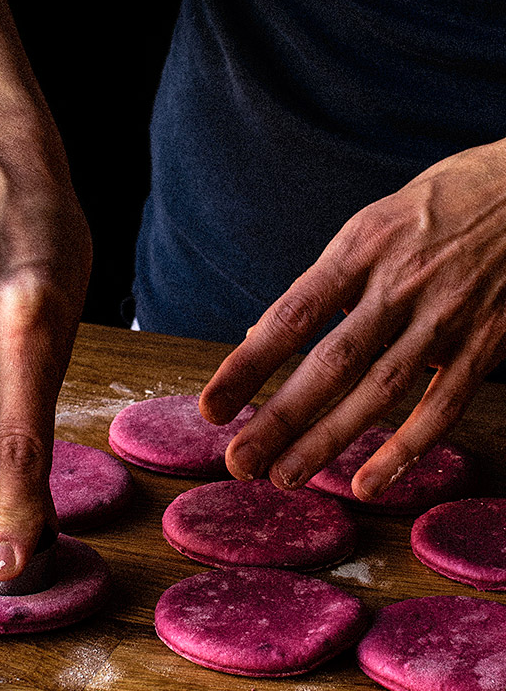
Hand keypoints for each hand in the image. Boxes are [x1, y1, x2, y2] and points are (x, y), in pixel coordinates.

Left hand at [200, 137, 505, 498]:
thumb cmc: (440, 206)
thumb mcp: (373, 226)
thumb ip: (323, 284)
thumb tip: (259, 334)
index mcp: (362, 247)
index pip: (292, 315)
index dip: (248, 365)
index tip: (210, 407)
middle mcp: (400, 283)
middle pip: (331, 363)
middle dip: (280, 417)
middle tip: (238, 461)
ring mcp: (447, 315)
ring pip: (380, 390)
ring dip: (329, 440)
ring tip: (284, 477)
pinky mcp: (487, 341)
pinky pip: (443, 405)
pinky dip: (406, 449)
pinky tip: (370, 484)